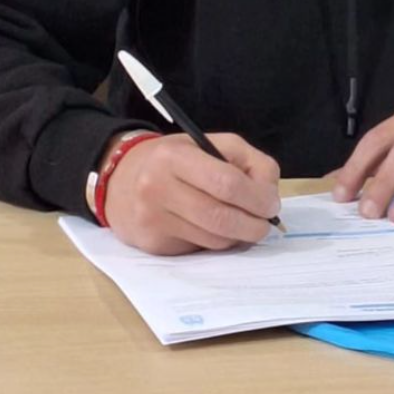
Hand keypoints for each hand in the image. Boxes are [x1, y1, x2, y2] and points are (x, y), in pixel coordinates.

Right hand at [102, 132, 281, 254]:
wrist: (121, 179)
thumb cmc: (177, 159)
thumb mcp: (212, 144)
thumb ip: (249, 162)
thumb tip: (270, 195)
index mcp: (176, 157)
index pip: (226, 182)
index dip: (257, 197)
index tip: (272, 204)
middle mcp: (157, 188)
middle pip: (220, 217)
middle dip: (253, 225)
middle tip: (266, 225)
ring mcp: (152, 219)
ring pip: (212, 239)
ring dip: (238, 236)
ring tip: (245, 225)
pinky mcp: (152, 244)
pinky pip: (198, 249)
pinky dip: (217, 242)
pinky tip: (216, 229)